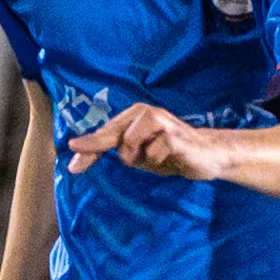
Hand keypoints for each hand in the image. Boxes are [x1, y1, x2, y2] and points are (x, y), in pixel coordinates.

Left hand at [66, 103, 228, 181]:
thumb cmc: (167, 152)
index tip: (72, 165)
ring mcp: (159, 121)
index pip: (104, 134)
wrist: (206, 155)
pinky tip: (169, 157)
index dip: (88, 149)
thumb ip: (111, 153)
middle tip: (79, 166)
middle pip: (111, 134)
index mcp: (132, 116)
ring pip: (129, 143)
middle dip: (95, 149)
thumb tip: (74, 163)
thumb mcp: (136, 155)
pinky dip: (156, 161)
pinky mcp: (174, 135)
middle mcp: (143, 113)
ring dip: (137, 158)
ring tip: (154, 158)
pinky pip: (152, 153)